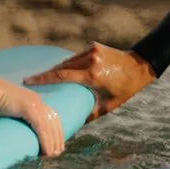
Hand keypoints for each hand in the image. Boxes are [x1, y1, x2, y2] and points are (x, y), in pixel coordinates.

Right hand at [0, 72, 65, 155]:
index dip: (56, 130)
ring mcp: (33, 103)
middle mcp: (36, 100)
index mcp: (33, 99)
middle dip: (58, 138)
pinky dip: (45, 140)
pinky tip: (46, 151)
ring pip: (49, 126)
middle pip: (54, 121)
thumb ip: (12, 116)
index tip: (57, 143)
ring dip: (52, 142)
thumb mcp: (6, 108)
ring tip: (51, 156)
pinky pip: (40, 127)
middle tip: (57, 153)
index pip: (51, 115)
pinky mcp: (27, 108)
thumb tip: (10, 132)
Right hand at [23, 41, 155, 120]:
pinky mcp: (93, 46)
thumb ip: (89, 114)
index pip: (62, 75)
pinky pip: (75, 56)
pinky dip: (67, 63)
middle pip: (61, 66)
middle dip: (46, 74)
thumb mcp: (107, 106)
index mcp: (93, 75)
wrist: (139, 66)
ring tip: (43, 78)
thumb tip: (73, 122)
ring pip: (67, 60)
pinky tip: (59, 70)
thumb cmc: (124, 89)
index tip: (29, 81)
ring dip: (56, 68)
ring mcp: (91, 50)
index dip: (44, 79)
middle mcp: (90, 60)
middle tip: (31, 81)